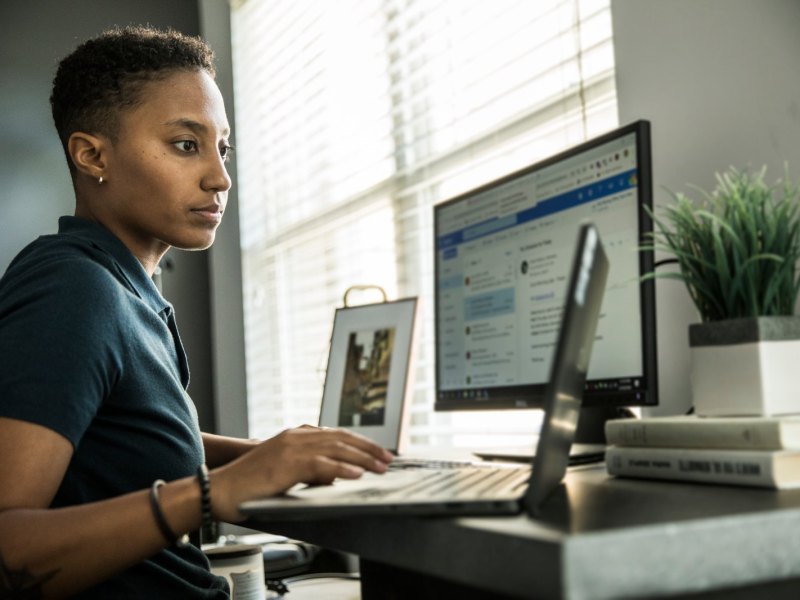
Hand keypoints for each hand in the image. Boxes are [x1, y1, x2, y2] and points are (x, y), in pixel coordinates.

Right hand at [208, 426, 392, 521]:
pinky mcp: (286, 464)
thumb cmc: (248, 486)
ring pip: (336, 449)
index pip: (336, 435)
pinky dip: (341, 469)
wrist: (219, 489)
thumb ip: (308, 470)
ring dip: (362, 458)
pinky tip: (357, 474)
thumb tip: (332, 477)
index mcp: (295, 436)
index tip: (378, 452)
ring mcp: (291, 448)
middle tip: (388, 459)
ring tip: (380, 467)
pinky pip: (321, 465)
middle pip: (341, 439)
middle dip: (368, 448)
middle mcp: (296, 437)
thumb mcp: (284, 473)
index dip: (360, 443)